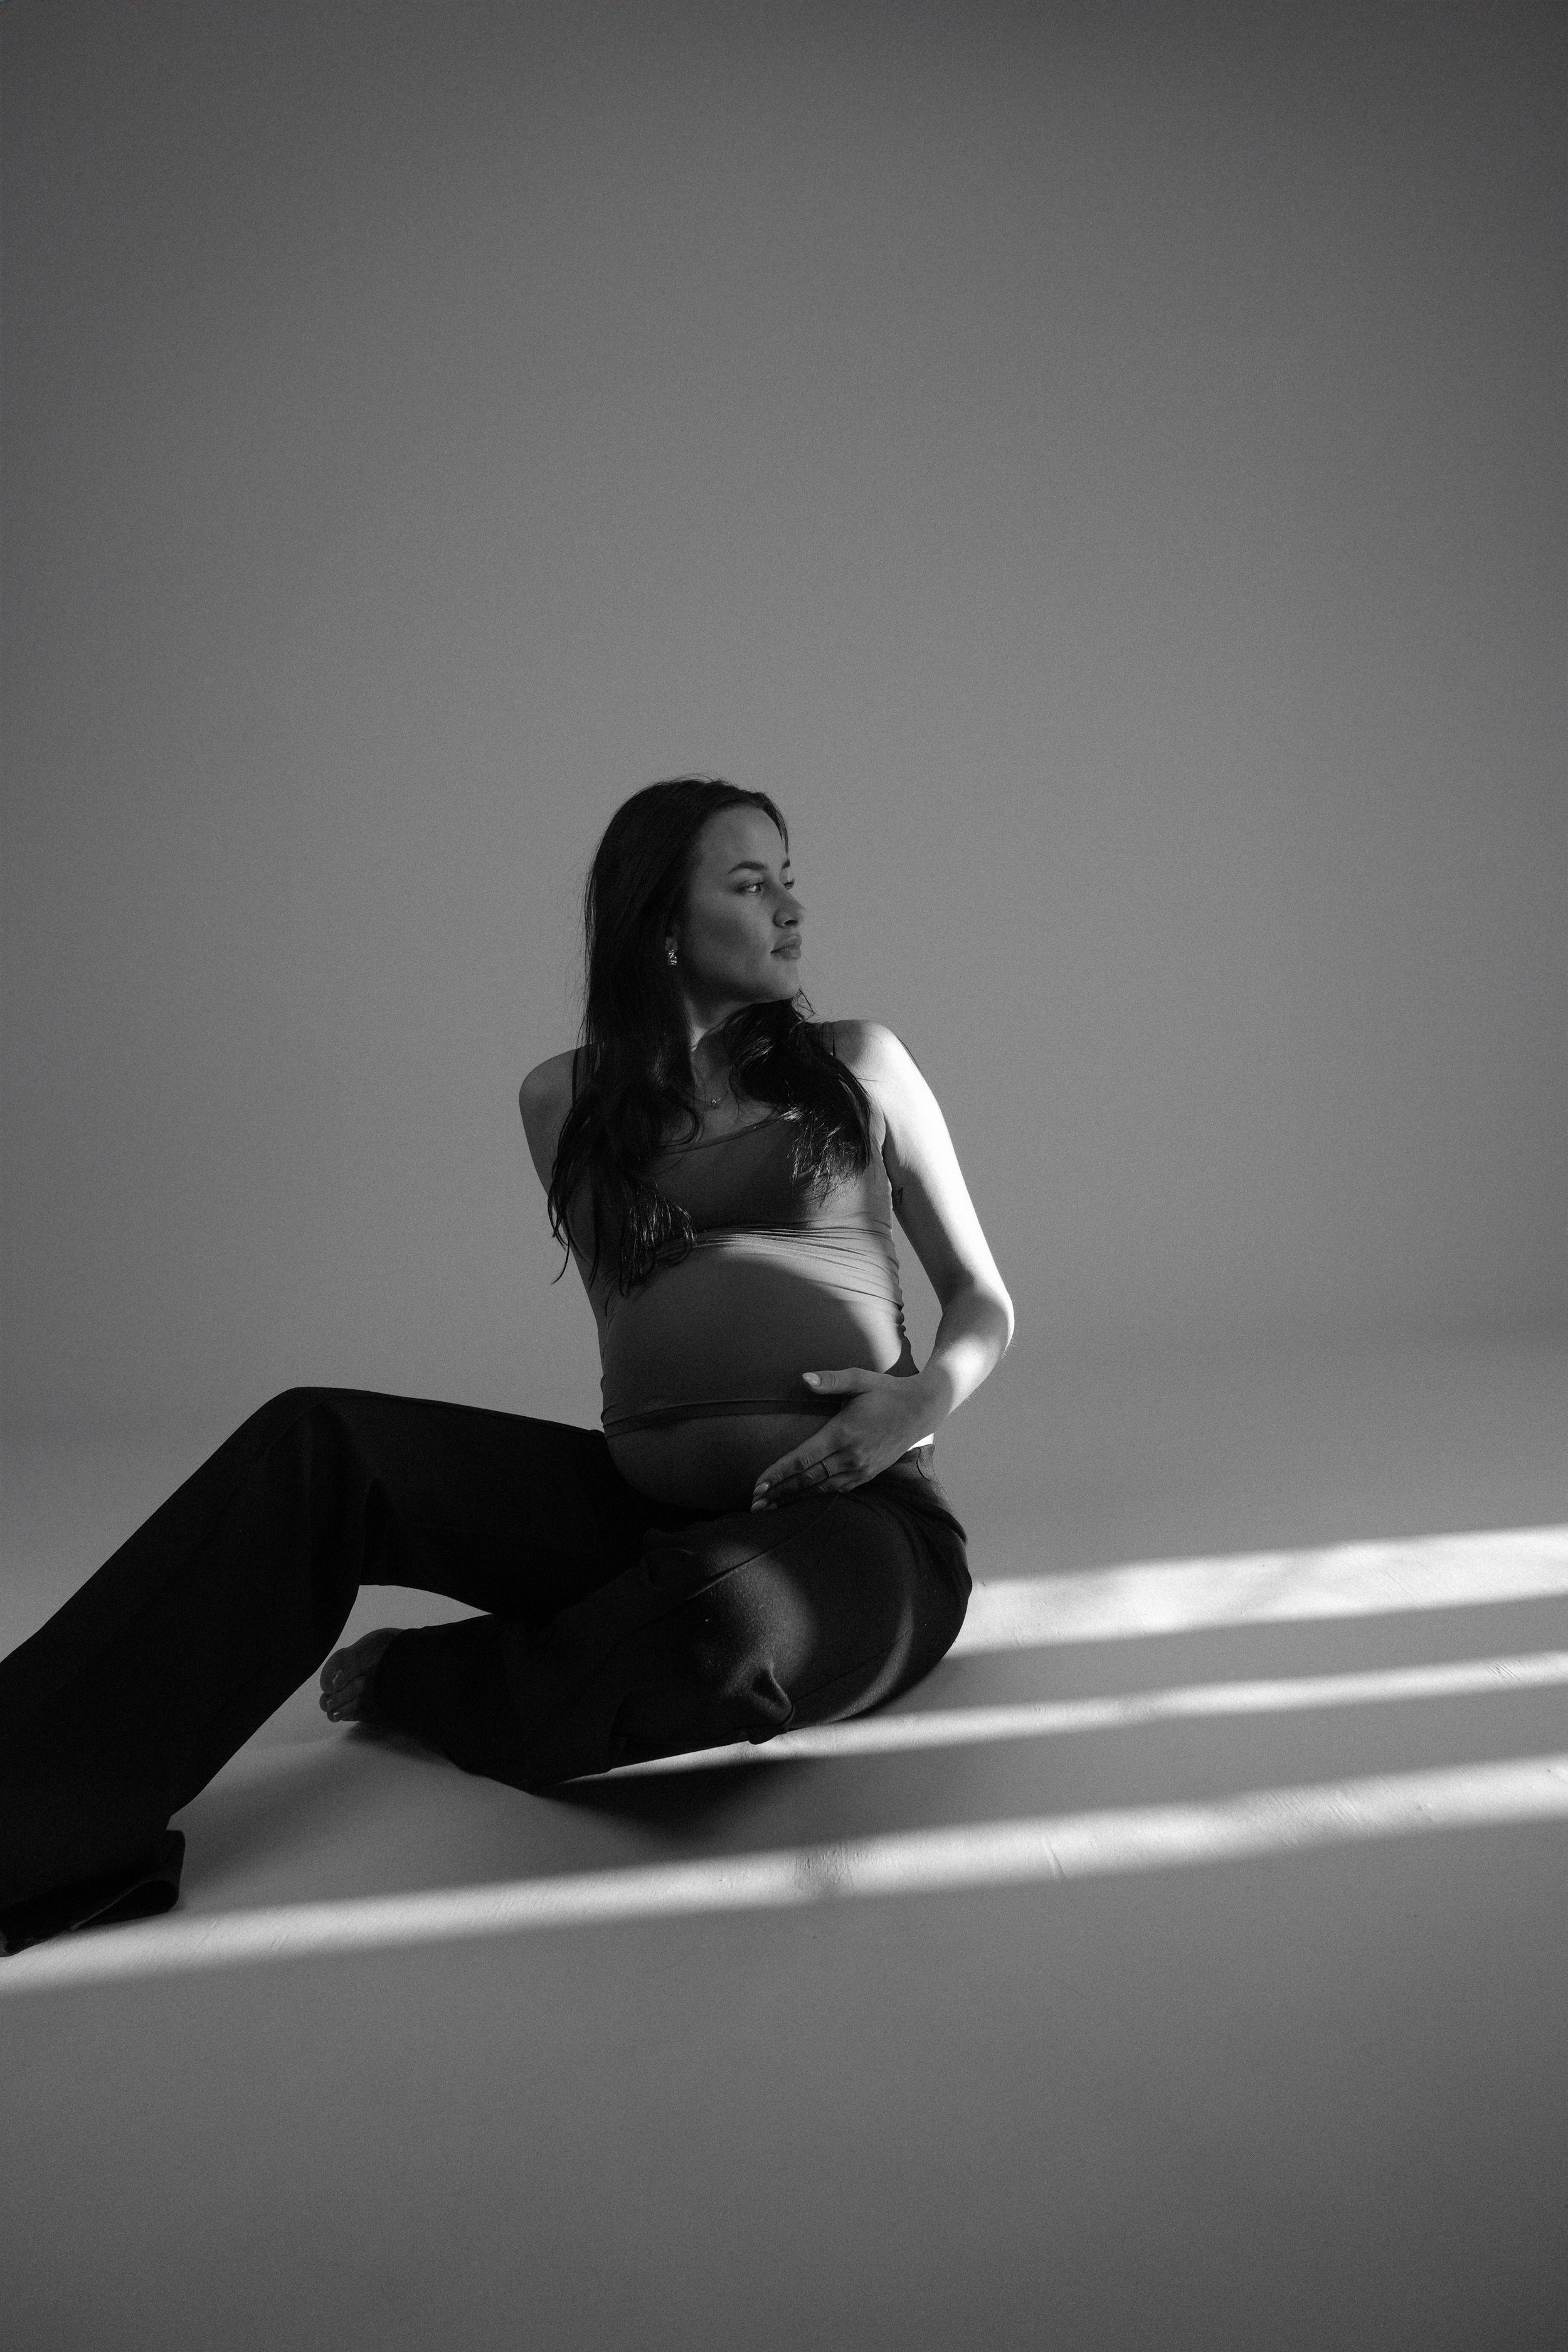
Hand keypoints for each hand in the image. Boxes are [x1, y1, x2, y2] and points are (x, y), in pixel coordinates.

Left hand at [749, 1367, 932, 1509]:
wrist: (921, 1410)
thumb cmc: (886, 1391)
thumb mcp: (860, 1379)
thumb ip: (830, 1380)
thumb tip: (804, 1378)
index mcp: (843, 1433)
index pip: (803, 1459)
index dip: (778, 1473)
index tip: (757, 1484)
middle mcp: (851, 1456)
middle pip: (807, 1480)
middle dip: (779, 1493)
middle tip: (753, 1504)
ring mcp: (860, 1469)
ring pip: (820, 1490)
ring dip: (793, 1500)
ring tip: (769, 1508)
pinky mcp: (867, 1475)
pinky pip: (837, 1491)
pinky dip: (815, 1498)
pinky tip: (799, 1502)